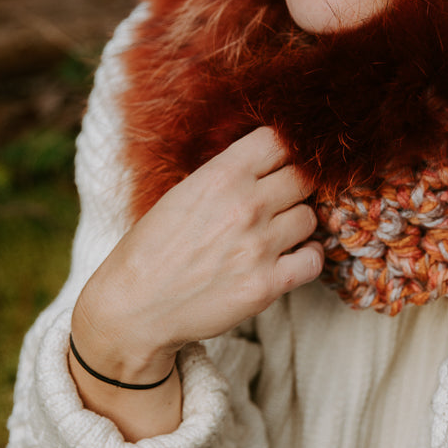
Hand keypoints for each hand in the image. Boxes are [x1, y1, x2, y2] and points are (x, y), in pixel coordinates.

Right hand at [72, 126, 323, 385]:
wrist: (134, 307)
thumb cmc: (152, 249)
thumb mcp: (183, 193)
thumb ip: (227, 175)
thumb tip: (266, 161)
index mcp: (221, 176)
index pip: (279, 140)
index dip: (284, 149)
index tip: (280, 162)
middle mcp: (245, 206)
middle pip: (304, 178)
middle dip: (296, 186)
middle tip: (282, 199)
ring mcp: (259, 246)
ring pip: (310, 217)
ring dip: (299, 223)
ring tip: (280, 232)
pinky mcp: (267, 285)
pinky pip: (313, 260)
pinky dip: (309, 257)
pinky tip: (293, 257)